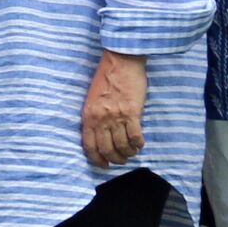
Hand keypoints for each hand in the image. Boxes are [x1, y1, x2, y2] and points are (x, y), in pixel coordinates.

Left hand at [80, 51, 147, 166]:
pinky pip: (135, 137)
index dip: (96, 159)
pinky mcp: (132, 113)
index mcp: (88, 115)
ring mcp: (116, 117)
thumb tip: (101, 133)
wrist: (120, 61)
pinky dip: (138, 144)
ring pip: (121, 146)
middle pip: (106, 149)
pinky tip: (139, 144)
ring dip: (127, 153)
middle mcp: (100, 119)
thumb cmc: (106, 77)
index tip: (103, 164)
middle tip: (120, 160)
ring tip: (131, 153)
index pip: (89, 145)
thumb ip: (94, 116)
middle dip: (114, 159)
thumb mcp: (91, 98)